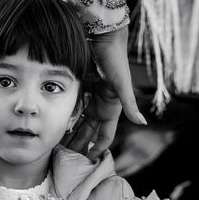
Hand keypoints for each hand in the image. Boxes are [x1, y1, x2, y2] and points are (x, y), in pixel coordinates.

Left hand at [65, 27, 145, 159]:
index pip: (105, 136)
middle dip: (81, 145)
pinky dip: (67, 116)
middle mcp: (102, 105)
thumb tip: (142, 123)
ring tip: (60, 145)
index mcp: (112, 108)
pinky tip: (56, 124)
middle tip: (68, 158)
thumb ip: (130, 104)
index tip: (87, 161)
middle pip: (90, 132)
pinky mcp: (82, 87)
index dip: (97, 148)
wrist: (104, 37)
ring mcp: (92, 96)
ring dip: (72, 133)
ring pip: (81, 121)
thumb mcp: (122, 84)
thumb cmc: (115, 60)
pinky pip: (74, 106)